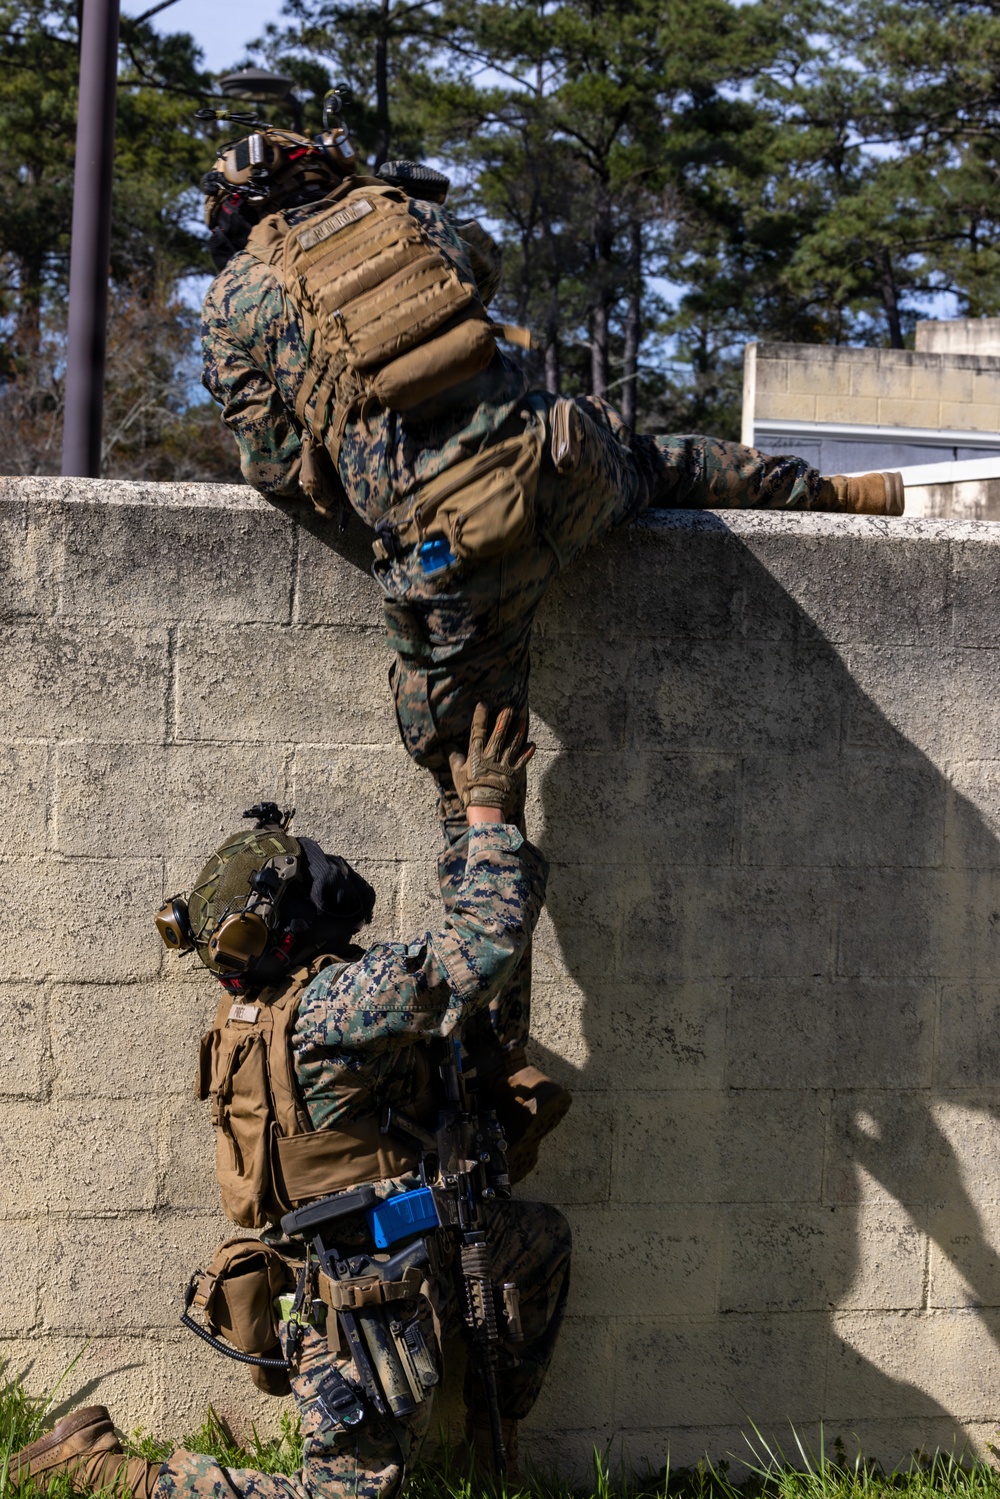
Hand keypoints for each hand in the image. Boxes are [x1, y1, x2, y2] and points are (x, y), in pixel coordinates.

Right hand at [449, 703, 534, 823]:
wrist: (485, 805)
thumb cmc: (469, 790)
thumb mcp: (457, 773)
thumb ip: (454, 758)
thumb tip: (448, 746)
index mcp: (476, 755)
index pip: (478, 732)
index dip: (480, 718)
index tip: (482, 705)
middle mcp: (492, 756)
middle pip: (499, 734)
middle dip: (504, 719)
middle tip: (509, 707)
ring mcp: (504, 764)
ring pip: (513, 744)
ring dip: (518, 731)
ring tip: (522, 720)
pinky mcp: (514, 773)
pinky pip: (523, 760)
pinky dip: (528, 752)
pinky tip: (532, 744)